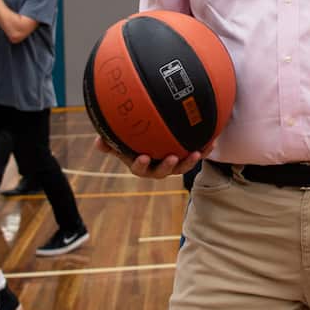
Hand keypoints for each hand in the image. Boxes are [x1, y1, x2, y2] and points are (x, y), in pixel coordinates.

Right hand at [93, 136, 208, 179]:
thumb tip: (98, 142)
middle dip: (167, 167)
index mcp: (141, 164)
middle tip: (172, 157)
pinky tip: (211, 142)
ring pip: (181, 167)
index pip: (139, 168)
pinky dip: (204, 151)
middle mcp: (157, 167)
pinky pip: (196, 156)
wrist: (157, 137)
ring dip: (189, 161)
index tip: (143, 157)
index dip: (141, 165)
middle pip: (162, 172)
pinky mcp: (187, 157)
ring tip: (195, 153)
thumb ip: (110, 142)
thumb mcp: (122, 140)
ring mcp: (173, 164)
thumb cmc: (135, 139)